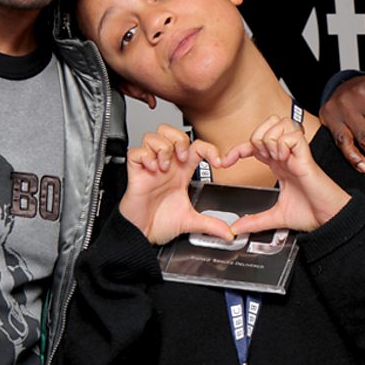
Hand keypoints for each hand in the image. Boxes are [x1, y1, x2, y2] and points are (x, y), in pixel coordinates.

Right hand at [121, 124, 234, 244]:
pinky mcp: (135, 172)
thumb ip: (211, 224)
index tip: (219, 163)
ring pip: (154, 137)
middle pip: (171, 132)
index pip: (197, 147)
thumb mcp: (190, 221)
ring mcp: (150, 166)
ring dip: (163, 148)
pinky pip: (136, 151)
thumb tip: (229, 233)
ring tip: (164, 166)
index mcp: (181, 172)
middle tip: (183, 158)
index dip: (210, 149)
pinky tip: (152, 169)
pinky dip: (146, 156)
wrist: (141, 233)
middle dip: (180, 140)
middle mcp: (167, 165)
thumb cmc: (159, 223)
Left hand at [222, 116, 350, 234]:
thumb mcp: (276, 217)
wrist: (329, 219)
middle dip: (256, 137)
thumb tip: (237, 228)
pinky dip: (283, 144)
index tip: (225, 162)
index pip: (254, 144)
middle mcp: (286, 155)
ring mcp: (296, 153)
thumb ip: (255, 221)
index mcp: (279, 164)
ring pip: (279, 123)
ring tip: (275, 159)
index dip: (237, 149)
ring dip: (270, 139)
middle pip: (269, 123)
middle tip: (261, 158)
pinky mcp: (306, 156)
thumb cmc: (311, 213)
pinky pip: (291, 136)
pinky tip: (285, 159)